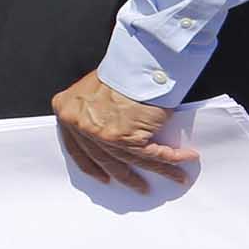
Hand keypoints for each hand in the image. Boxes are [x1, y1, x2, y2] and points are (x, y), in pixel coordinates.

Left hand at [53, 73, 195, 191]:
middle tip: (135, 186)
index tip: (99, 175)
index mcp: (66, 111)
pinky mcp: (127, 138)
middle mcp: (79, 125)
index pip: (75, 146)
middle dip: (123, 175)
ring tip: (172, 178)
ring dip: (155, 172)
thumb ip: (92, 110)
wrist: (138, 62)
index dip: (89, 164)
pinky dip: (170, 161)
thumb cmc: (120, 69)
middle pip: (103, 158)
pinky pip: (152, 156)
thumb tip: (109, 129)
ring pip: (131, 160)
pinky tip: (182, 164)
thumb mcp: (91, 89)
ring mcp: (102, 134)